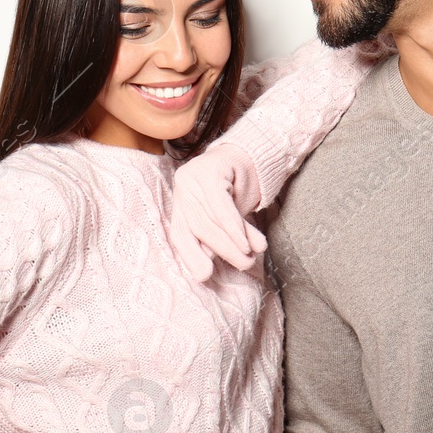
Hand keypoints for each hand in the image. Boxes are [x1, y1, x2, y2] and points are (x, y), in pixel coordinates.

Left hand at [168, 142, 265, 282]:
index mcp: (180, 202)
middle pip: (197, 227)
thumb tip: (208, 265)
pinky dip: (233, 227)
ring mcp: (192, 176)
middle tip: (244, 265)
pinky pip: (220, 205)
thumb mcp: (226, 218)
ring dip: (232, 242)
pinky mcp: (208, 170)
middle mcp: (182, 188)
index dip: (191, 256)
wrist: (252, 155)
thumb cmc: (237, 190)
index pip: (180, 234)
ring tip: (249, 256)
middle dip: (221, 250)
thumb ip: (218, 237)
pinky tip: (246, 241)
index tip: (204, 277)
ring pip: (209, 218)